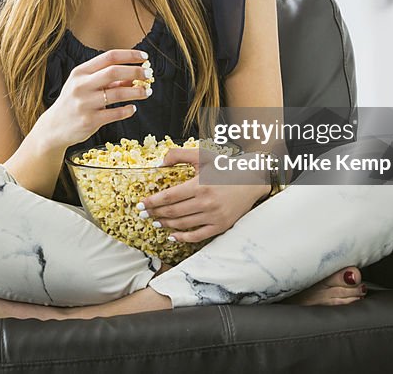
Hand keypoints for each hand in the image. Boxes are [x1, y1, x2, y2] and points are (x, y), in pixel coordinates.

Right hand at [35, 49, 152, 151]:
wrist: (54, 128)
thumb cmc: (73, 103)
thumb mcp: (85, 86)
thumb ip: (107, 80)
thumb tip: (134, 74)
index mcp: (80, 72)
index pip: (109, 57)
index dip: (129, 55)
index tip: (144, 56)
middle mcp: (81, 85)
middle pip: (113, 72)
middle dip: (135, 71)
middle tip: (149, 74)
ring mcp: (84, 103)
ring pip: (117, 93)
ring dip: (137, 92)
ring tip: (147, 92)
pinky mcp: (89, 121)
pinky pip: (115, 113)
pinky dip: (128, 110)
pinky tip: (133, 108)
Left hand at [138, 147, 271, 243]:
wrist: (251, 179)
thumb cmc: (224, 166)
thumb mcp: (202, 155)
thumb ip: (178, 155)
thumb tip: (159, 164)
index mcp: (200, 185)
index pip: (169, 197)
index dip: (152, 202)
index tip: (141, 204)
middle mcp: (206, 202)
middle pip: (173, 212)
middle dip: (155, 213)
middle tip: (143, 214)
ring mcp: (214, 216)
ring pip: (183, 224)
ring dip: (166, 224)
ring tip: (155, 221)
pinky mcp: (221, 225)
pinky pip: (198, 235)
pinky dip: (183, 238)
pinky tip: (173, 236)